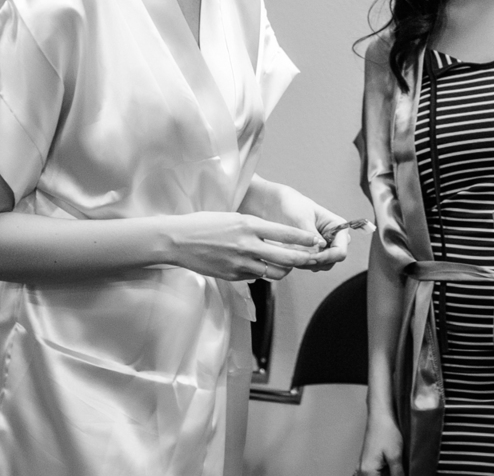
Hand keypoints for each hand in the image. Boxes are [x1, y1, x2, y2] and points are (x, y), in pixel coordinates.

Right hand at [165, 212, 322, 280]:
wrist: (177, 240)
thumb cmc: (204, 224)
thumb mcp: (233, 217)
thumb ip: (254, 227)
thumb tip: (272, 236)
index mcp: (249, 225)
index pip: (285, 233)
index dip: (304, 239)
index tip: (316, 240)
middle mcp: (247, 245)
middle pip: (286, 257)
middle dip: (303, 259)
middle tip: (311, 258)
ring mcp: (240, 263)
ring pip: (275, 272)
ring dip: (284, 269)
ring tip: (286, 264)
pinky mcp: (232, 275)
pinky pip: (256, 277)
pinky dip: (262, 273)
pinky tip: (259, 267)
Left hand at [243, 180, 349, 271]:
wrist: (279, 206)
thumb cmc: (292, 206)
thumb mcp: (301, 219)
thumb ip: (312, 234)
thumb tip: (321, 248)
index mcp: (338, 225)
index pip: (340, 250)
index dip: (327, 257)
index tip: (310, 257)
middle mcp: (336, 237)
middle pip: (333, 259)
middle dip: (317, 261)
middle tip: (298, 257)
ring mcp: (326, 245)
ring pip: (324, 264)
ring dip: (310, 264)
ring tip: (293, 255)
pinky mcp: (316, 251)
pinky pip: (314, 264)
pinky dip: (305, 263)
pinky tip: (293, 255)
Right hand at [357, 411, 403, 475]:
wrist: (380, 415)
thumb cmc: (385, 431)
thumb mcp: (396, 456)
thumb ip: (398, 474)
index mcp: (368, 472)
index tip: (400, 474)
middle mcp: (362, 470)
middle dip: (389, 475)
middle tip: (399, 470)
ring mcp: (363, 466)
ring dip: (387, 474)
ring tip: (395, 467)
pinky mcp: (367, 461)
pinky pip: (372, 473)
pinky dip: (380, 473)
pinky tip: (389, 469)